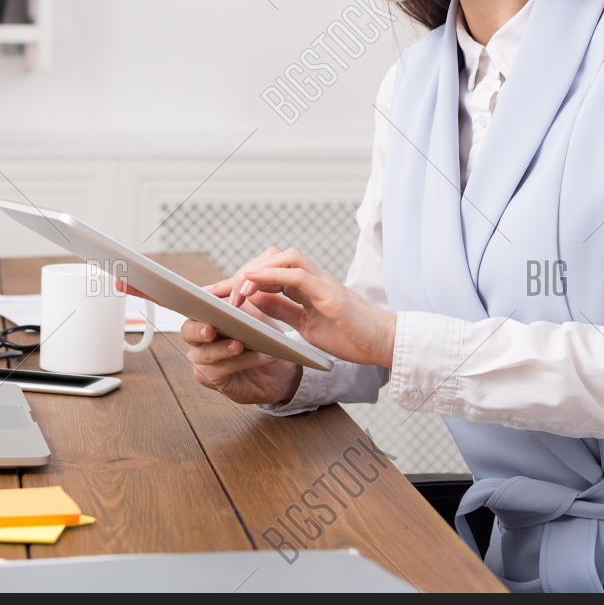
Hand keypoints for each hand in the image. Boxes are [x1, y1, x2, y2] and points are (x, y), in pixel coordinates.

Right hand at [116, 247, 303, 404]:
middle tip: (214, 329)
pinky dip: (243, 362)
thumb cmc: (264, 330)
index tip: (121, 278)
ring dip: (227, 348)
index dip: (142, 289)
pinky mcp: (214, 380)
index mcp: (201, 311)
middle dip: (198, 329)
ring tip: (246, 343)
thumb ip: (241, 287)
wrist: (284, 362)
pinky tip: (262, 355)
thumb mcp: (257, 302)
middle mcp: (197, 335)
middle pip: (185, 330)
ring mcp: (202, 359)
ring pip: (203, 355)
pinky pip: (219, 373)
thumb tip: (231, 282)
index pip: (169, 299)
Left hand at [232, 247, 396, 368]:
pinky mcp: (333, 296)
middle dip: (244, 271)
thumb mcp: (308, 325)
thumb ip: (283, 310)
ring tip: (235, 289)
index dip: (241, 279)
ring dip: (257, 270)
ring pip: (286, 257)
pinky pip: (298, 275)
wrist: (388, 347)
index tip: (215, 293)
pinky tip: (252, 282)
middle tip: (221, 294)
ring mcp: (325, 284)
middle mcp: (315, 280)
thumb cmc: (352, 336)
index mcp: (308, 288)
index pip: (270, 272)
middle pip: (274, 257)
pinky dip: (272, 274)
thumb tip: (253, 299)